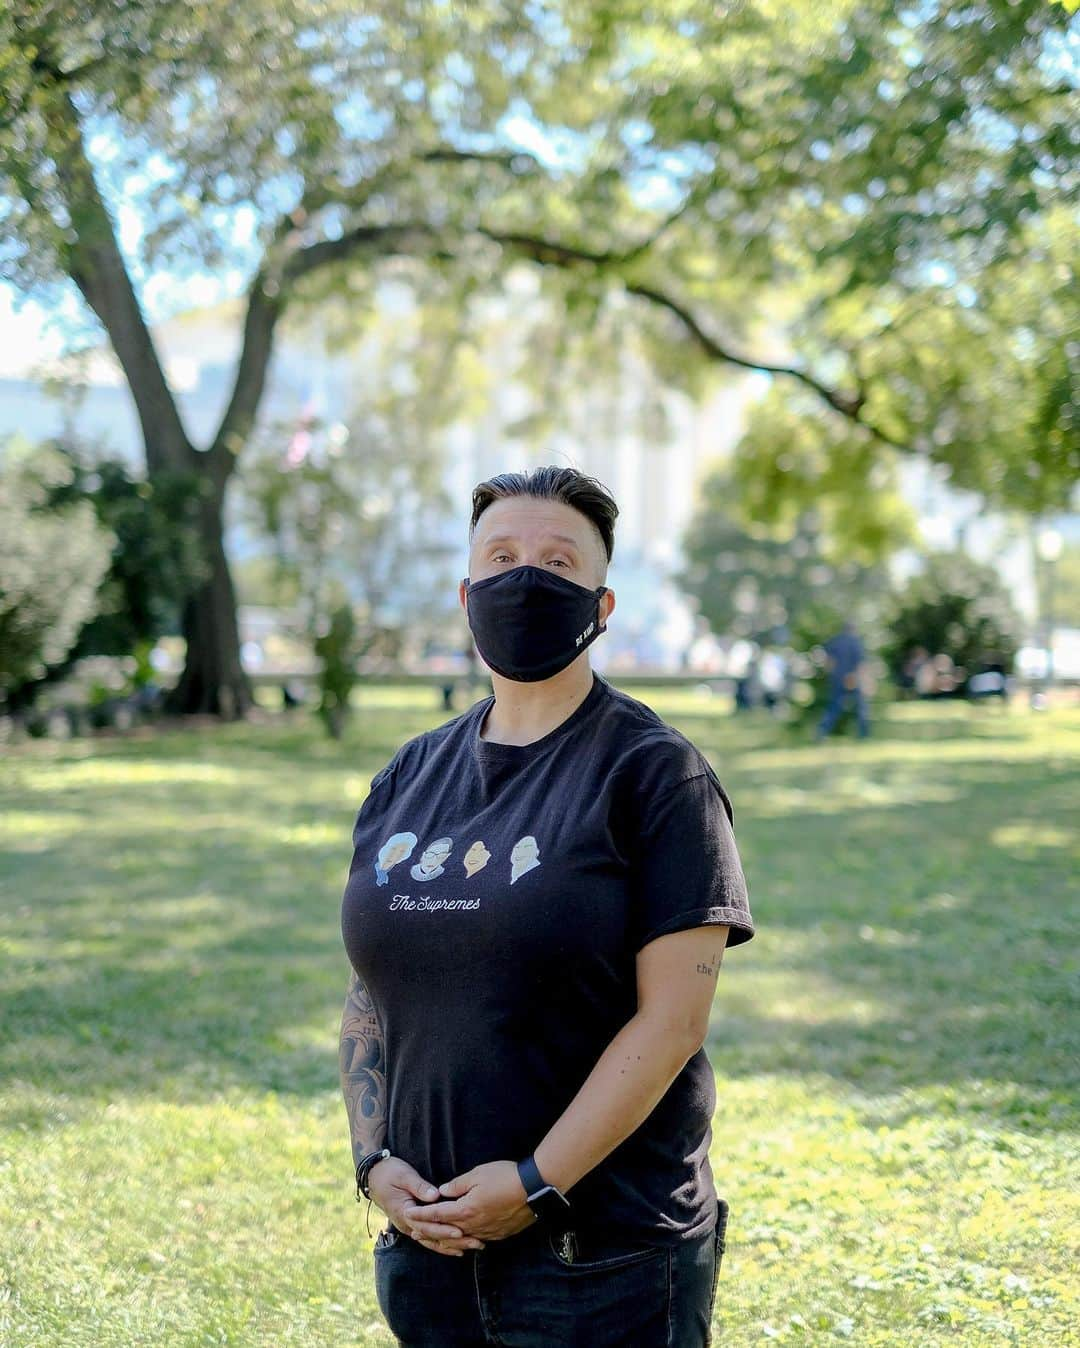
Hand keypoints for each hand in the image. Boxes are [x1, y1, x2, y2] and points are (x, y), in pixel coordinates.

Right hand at [368, 1156, 485, 1256]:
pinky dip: (443, 1245)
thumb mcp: (403, 1175)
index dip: (444, 1229)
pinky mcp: (413, 1225)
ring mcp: (409, 1227)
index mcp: (405, 1213)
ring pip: (433, 1241)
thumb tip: (434, 1195)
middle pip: (433, 1237)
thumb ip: (419, 1186)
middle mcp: (407, 1224)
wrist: (373, 1175)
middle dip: (455, 1241)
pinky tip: (457, 1249)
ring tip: (473, 1247)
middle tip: (476, 1242)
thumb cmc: (389, 1172)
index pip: (427, 1225)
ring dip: (452, 1246)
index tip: (461, 1230)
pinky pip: (429, 1239)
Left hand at [403, 1160, 536, 1242]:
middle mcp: (474, 1225)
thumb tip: (442, 1192)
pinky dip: (465, 1239)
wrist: (535, 1189)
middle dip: (429, 1230)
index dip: (421, 1214)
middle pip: (446, 1231)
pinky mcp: (499, 1234)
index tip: (408, 1214)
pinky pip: (477, 1239)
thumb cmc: (505, 1177)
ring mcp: (487, 1232)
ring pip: (461, 1239)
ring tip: (435, 1238)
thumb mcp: (478, 1174)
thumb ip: (457, 1185)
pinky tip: (463, 1238)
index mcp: (466, 1210)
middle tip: (414, 1231)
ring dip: (446, 1238)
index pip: (437, 1214)